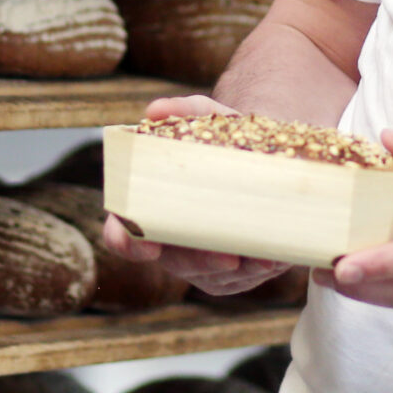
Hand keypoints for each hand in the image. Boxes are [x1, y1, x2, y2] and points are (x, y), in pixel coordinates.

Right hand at [98, 94, 296, 296]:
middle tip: (227, 257)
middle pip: (174, 262)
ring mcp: (197, 262)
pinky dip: (255, 271)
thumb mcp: (210, 119)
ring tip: (260, 257)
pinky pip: (237, 281)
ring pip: (209, 276)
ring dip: (236, 271)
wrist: (263, 156)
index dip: (126, 242)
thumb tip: (155, 110)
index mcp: (149, 206)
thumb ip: (184, 110)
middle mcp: (167, 240)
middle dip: (199, 263)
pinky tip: (270, 259)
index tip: (147, 245)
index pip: (121, 233)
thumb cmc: (225, 138)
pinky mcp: (226, 274)